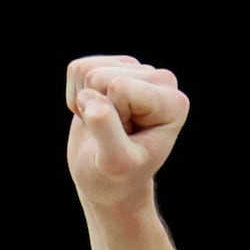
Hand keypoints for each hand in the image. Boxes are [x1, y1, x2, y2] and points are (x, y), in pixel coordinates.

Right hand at [66, 54, 189, 213]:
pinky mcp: (112, 67)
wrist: (108, 182)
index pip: (119, 88)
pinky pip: (76, 69)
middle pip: (99, 76)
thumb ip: (106, 130)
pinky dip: (76, 97)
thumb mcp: (114, 163)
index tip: (126, 141)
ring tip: (105, 126)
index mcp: (173, 103)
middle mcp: (161, 80)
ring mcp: (136, 71)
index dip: (111, 119)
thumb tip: (89, 97)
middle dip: (97, 109)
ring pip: (85, 70)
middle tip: (114, 135)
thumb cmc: (116, 178)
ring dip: (85, 103)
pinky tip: (95, 115)